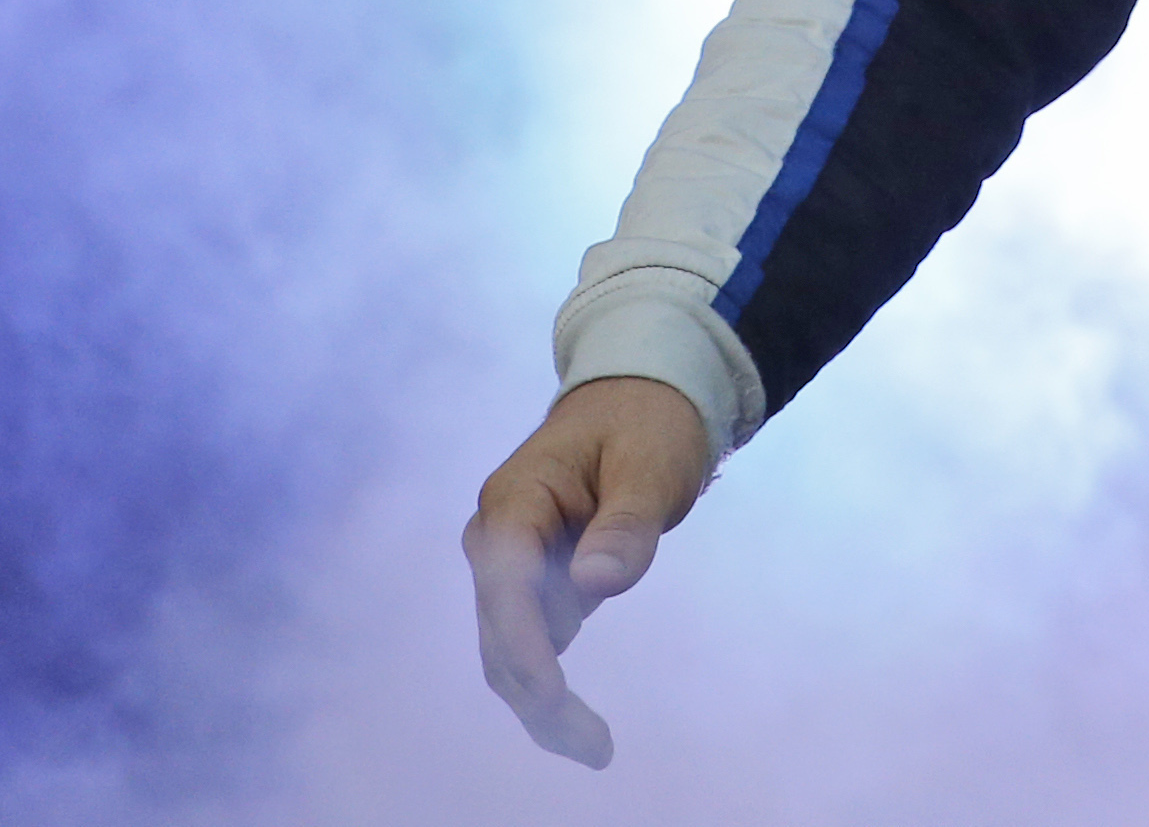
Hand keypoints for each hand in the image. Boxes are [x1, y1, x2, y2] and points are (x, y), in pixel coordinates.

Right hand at [462, 375, 708, 767]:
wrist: (639, 400)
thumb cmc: (648, 425)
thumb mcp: (652, 464)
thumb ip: (626, 524)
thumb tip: (593, 588)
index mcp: (514, 500)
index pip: (507, 585)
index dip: (525, 646)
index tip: (553, 699)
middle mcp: (496, 536)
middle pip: (499, 631)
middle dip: (537, 695)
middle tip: (596, 748)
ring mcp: (508, 562)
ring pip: (508, 648)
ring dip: (541, 701)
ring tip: (595, 747)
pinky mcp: (530, 582)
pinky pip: (528, 641)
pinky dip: (547, 682)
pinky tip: (580, 724)